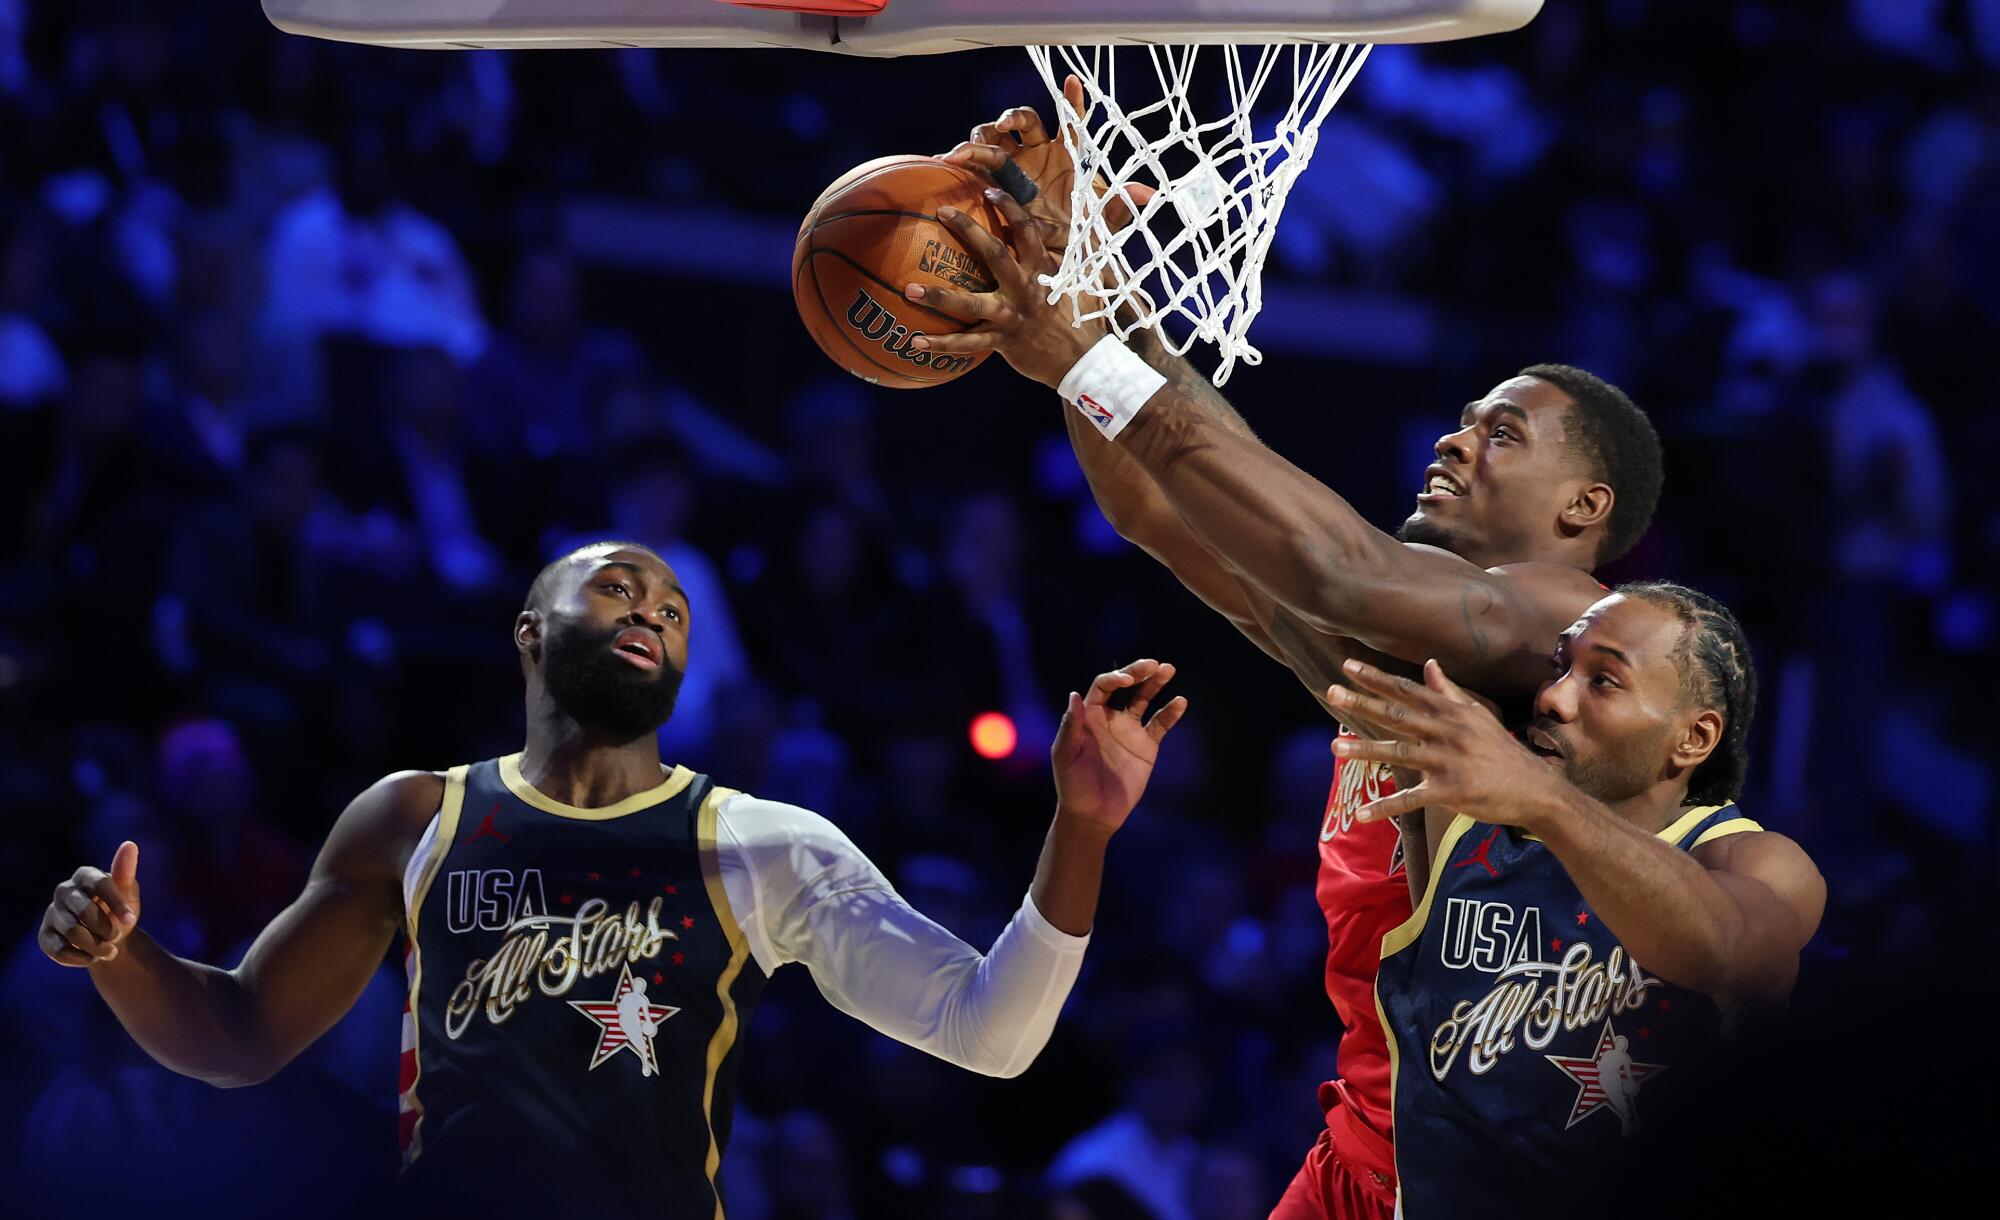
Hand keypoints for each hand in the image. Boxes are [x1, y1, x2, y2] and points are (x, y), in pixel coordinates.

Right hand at [39, 840, 141, 966]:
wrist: (109, 938)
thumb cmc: (119, 910)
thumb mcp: (128, 894)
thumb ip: (125, 873)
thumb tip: (129, 844)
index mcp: (85, 875)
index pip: (100, 885)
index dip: (117, 904)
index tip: (132, 920)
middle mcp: (64, 891)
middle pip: (85, 911)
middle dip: (107, 928)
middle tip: (118, 936)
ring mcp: (52, 913)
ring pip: (73, 932)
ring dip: (97, 945)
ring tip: (110, 950)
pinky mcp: (45, 936)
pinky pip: (60, 950)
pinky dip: (82, 957)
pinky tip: (93, 957)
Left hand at [907, 188, 1109, 388]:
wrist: (1083, 360)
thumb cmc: (1077, 317)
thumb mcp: (1078, 281)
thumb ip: (1063, 256)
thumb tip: (1058, 229)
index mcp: (1043, 270)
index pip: (1027, 231)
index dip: (1009, 208)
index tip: (987, 190)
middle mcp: (1026, 289)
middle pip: (995, 254)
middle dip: (968, 230)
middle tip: (942, 211)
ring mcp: (1013, 316)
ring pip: (972, 304)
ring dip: (939, 297)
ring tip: (909, 290)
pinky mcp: (1004, 342)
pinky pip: (969, 343)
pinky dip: (942, 344)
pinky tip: (916, 341)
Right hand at [940, 75, 1155, 251]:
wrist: (1049, 258)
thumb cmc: (1076, 233)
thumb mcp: (1098, 221)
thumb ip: (1120, 204)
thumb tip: (1150, 194)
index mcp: (1066, 154)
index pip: (1071, 122)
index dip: (1073, 101)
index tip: (1073, 81)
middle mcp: (1037, 152)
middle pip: (1024, 120)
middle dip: (1013, 116)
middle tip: (1006, 124)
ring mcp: (1013, 164)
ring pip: (996, 134)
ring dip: (984, 133)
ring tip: (975, 144)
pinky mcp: (992, 179)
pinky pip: (976, 160)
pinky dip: (964, 156)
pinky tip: (952, 158)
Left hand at [1051, 659, 1187, 836]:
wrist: (1093, 814)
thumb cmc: (1073, 785)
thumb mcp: (1065, 755)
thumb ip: (1070, 725)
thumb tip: (1074, 694)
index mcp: (1089, 715)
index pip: (1104, 686)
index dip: (1115, 679)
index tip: (1128, 680)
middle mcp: (1110, 718)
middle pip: (1126, 686)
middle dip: (1138, 672)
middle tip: (1154, 664)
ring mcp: (1130, 731)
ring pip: (1145, 699)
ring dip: (1155, 683)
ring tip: (1168, 669)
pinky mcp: (1146, 746)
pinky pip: (1160, 724)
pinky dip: (1170, 713)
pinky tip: (1180, 702)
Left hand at [1326, 659, 1564, 828]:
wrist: (1536, 790)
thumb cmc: (1502, 751)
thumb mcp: (1477, 716)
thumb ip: (1448, 691)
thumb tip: (1429, 663)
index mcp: (1452, 713)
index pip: (1408, 691)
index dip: (1377, 678)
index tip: (1348, 666)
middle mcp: (1448, 732)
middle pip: (1398, 715)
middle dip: (1363, 703)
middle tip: (1332, 692)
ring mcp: (1448, 762)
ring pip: (1399, 753)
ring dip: (1365, 750)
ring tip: (1334, 746)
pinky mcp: (1450, 792)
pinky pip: (1411, 799)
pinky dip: (1385, 807)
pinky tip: (1360, 813)